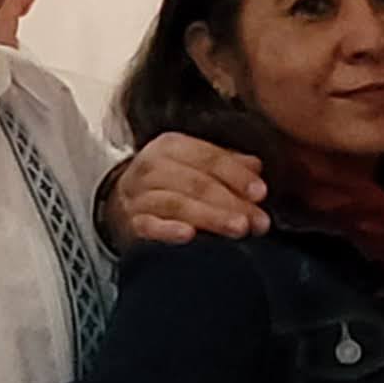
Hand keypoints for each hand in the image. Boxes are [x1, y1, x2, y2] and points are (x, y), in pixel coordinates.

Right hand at [108, 133, 267, 244]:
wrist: (122, 203)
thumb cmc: (169, 183)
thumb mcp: (194, 164)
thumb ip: (227, 164)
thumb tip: (256, 167)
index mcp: (171, 146)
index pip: (209, 158)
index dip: (237, 175)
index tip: (261, 193)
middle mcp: (152, 166)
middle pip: (197, 183)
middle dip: (232, 202)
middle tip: (258, 221)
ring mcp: (139, 195)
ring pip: (177, 204)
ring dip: (211, 217)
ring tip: (238, 229)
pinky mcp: (131, 223)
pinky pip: (149, 226)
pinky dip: (168, 230)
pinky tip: (188, 235)